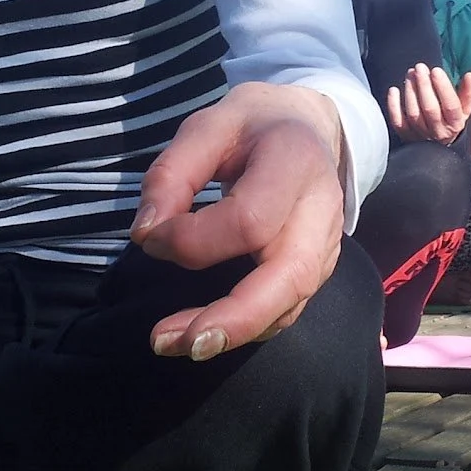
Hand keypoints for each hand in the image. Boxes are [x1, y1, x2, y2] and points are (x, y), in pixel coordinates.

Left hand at [130, 81, 345, 359]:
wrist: (307, 128)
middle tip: (173, 341)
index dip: (192, 239)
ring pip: (290, 306)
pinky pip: (285, 311)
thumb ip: (171, 175)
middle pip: (289, 277)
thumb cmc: (250, 128)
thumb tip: (145, 236)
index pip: (249, 219)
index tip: (150, 237)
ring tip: (176, 344)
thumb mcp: (206, 127)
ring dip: (233, 333)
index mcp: (295, 162)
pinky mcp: (317, 271)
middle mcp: (321, 210)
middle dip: (233, 317)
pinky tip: (202, 333)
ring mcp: (326, 247)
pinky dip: (244, 329)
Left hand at [386, 64, 470, 143]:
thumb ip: (467, 92)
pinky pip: (397, 121)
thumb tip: (469, 76)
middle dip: (424, 85)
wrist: (438, 145)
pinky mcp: (406, 136)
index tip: (436, 70)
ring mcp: (421, 135)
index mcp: (455, 123)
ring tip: (410, 74)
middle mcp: (439, 131)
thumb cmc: (450, 121)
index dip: (443, 87)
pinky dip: (393, 105)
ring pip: (414, 113)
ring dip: (410, 91)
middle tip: (420, 67)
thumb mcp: (463, 109)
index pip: (450, 105)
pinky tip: (394, 90)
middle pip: (430, 108)